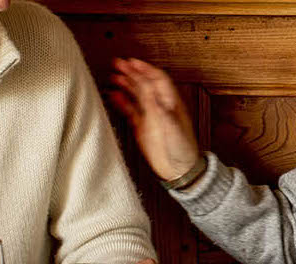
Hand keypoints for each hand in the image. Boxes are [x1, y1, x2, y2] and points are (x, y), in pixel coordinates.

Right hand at [106, 57, 203, 181]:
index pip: (158, 80)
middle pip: (145, 84)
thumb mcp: (174, 130)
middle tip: (118, 63)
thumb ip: (163, 113)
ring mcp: (150, 116)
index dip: (146, 69)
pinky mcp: (142, 128)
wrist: (179, 170)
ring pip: (137, 95)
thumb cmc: (183, 150)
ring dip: (126, 84)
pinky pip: (130, 111)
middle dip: (133, 72)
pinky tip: (113, 95)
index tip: (132, 62)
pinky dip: (121, 102)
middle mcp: (160, 107)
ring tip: (113, 75)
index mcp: (171, 104)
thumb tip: (152, 95)